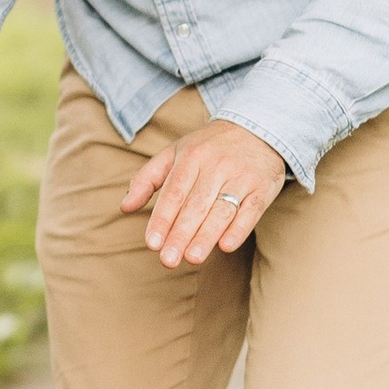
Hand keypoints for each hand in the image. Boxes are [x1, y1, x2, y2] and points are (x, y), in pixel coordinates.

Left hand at [121, 119, 286, 268]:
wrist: (258, 128)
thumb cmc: (207, 148)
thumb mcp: (174, 153)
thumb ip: (147, 179)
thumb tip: (125, 207)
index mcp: (191, 157)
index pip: (173, 193)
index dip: (162, 219)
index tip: (152, 244)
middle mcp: (216, 165)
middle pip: (196, 205)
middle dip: (181, 234)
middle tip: (168, 260)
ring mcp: (241, 176)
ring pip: (222, 210)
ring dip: (206, 236)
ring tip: (192, 258)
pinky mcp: (263, 188)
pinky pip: (252, 210)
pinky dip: (239, 229)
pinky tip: (226, 246)